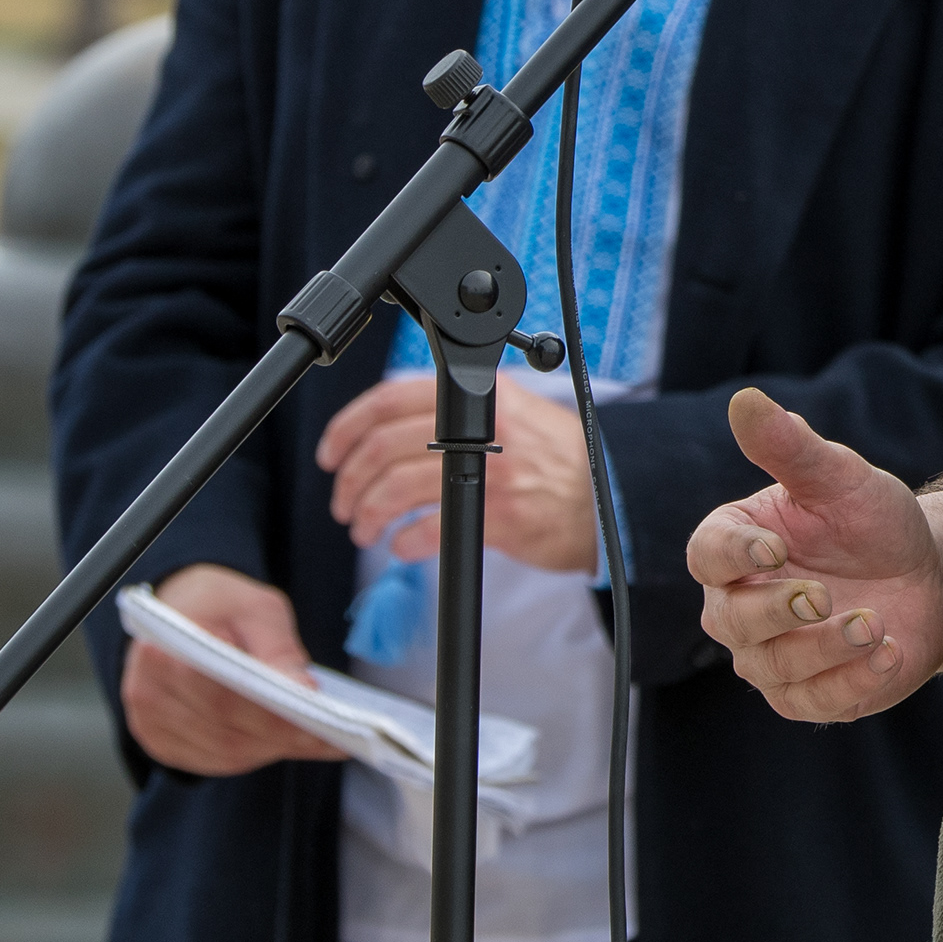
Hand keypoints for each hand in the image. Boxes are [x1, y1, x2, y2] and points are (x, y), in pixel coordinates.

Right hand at [120, 563, 348, 776]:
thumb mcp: (256, 607)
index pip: (222, 695)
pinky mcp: (161, 742)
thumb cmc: (218, 605)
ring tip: (320, 740)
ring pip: (222, 752)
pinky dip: (255, 755)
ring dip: (273, 749)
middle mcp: (147, 693)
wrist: (178, 610)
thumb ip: (278, 648)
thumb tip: (303, 691)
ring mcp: (150, 724)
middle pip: (224, 729)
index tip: (318, 715)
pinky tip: (286, 744)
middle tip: (333, 736)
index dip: (271, 712)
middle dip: (282, 735)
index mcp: (164, 651)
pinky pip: (214, 760)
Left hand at [317, 370, 597, 575]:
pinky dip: (403, 542)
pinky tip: (401, 546)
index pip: (391, 398)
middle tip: (345, 503)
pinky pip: (426, 530)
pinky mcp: (496, 516)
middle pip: (383, 447)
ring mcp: (488, 470)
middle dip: (350, 481)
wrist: (610, 494)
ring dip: (368, 514)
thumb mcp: (515, 410)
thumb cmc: (561, 458)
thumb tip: (398, 421)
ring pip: (396, 489)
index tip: (332, 453)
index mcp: (480, 394)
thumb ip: (463, 407)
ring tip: (365, 529)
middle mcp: (480, 426)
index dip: (347, 427)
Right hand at [689, 389, 942, 723]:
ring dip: (823, 649)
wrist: (926, 574)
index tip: (776, 548)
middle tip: (822, 595)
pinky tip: (888, 652)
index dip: (735, 554)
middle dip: (776, 611)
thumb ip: (790, 446)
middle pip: (730, 621)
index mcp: (735, 547)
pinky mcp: (809, 695)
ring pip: (773, 668)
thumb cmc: (871, 522)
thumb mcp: (840, 477)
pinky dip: (851, 682)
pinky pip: (813, 702)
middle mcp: (739, 606)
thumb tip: (746, 400)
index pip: (708, 555)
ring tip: (873, 625)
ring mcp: (771, 657)